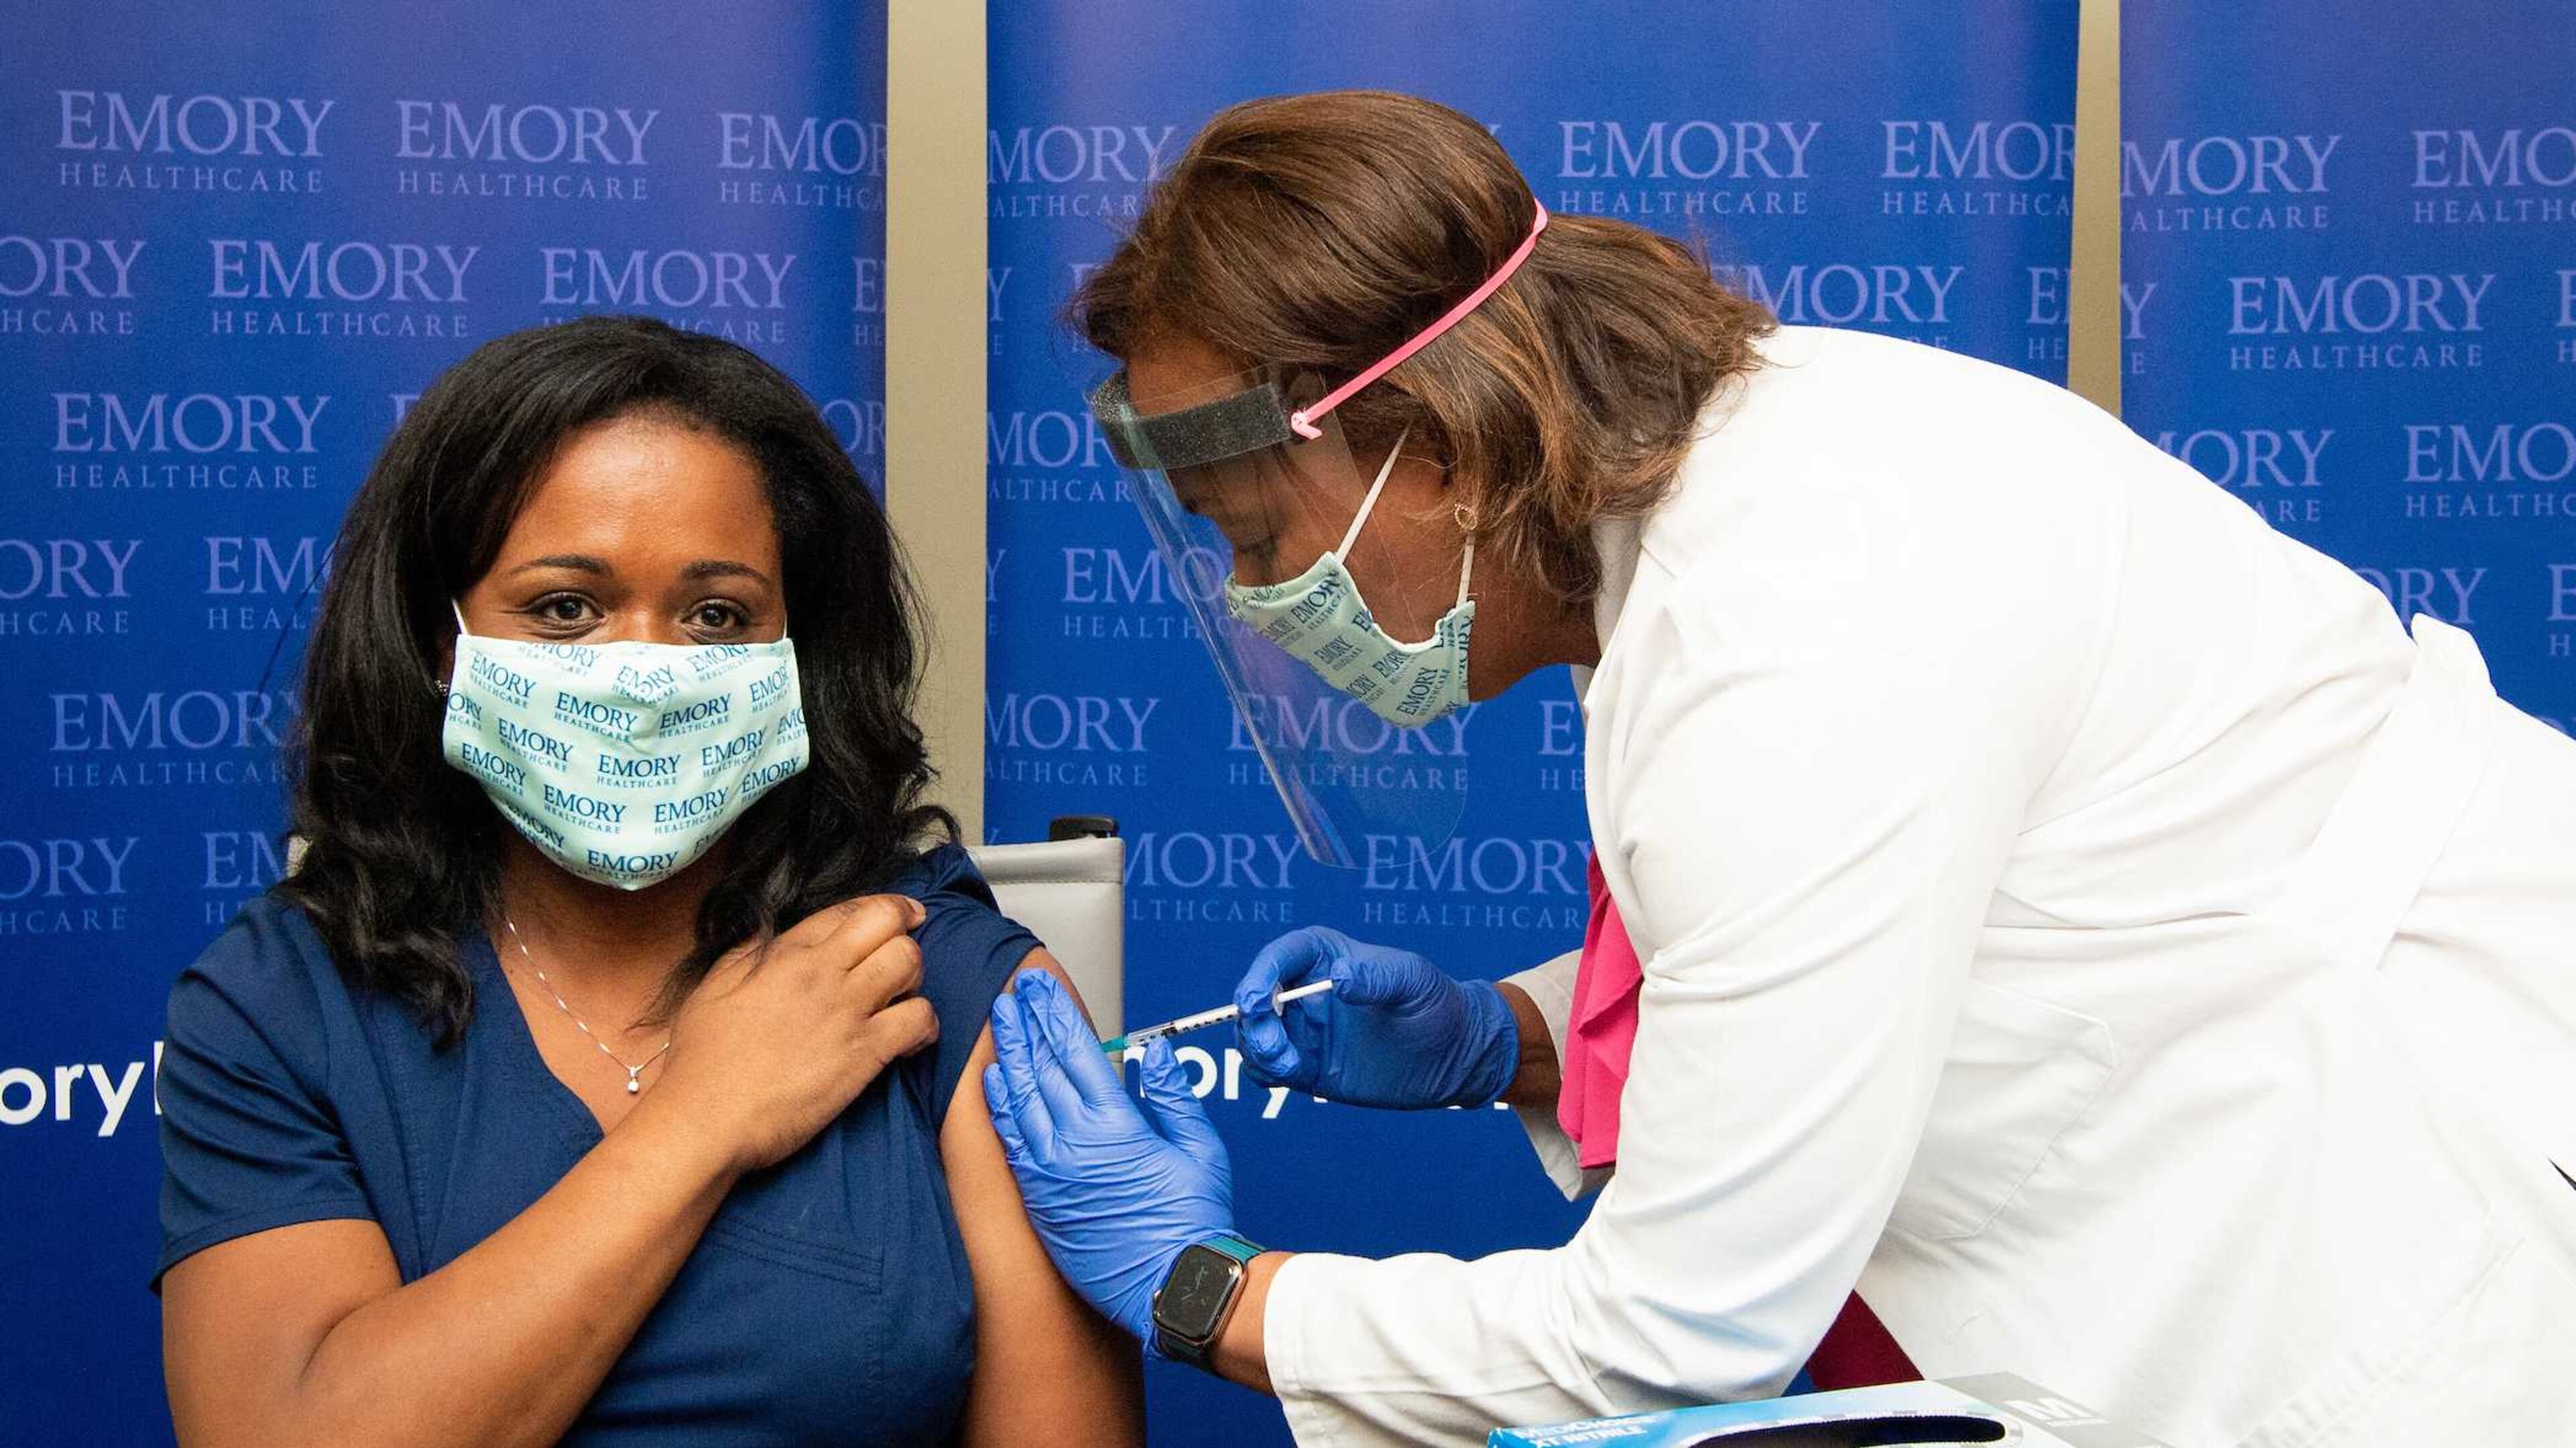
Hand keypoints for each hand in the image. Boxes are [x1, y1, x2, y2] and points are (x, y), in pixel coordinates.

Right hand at [653, 894, 936, 1173]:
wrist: (706, 1116)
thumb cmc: (702, 1061)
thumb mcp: (713, 988)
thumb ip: (747, 955)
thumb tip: (767, 935)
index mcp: (785, 954)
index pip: (848, 910)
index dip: (881, 908)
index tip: (898, 916)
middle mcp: (820, 972)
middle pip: (887, 922)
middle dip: (904, 931)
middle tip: (907, 948)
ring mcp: (845, 1010)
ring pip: (909, 962)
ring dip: (914, 976)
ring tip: (903, 998)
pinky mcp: (864, 1053)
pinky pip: (919, 1018)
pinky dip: (926, 1024)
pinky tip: (913, 1039)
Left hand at [983, 969, 1233, 1349]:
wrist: (1172, 1287)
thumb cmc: (1192, 1223)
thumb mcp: (1199, 1148)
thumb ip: (1171, 1095)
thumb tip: (1154, 1053)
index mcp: (1114, 1123)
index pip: (1074, 1049)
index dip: (1054, 1011)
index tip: (1037, 984)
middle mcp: (1072, 1142)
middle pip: (1039, 1065)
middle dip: (1024, 1022)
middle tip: (1010, 992)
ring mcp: (1049, 1171)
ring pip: (1018, 1097)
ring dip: (1008, 1055)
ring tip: (999, 1023)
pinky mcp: (1039, 1197)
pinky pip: (1010, 1139)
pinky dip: (999, 1105)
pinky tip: (993, 1081)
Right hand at [1233, 926, 1518, 1109]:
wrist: (1454, 1055)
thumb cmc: (1437, 1004)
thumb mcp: (1414, 982)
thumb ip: (1377, 977)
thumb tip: (1339, 978)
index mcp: (1327, 957)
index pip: (1280, 957)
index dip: (1260, 974)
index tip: (1256, 999)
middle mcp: (1306, 990)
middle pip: (1257, 996)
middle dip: (1254, 1019)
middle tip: (1275, 1045)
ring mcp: (1303, 1030)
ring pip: (1255, 1033)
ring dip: (1256, 1047)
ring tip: (1288, 1065)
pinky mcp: (1306, 1066)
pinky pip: (1267, 1066)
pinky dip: (1263, 1070)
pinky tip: (1287, 1074)